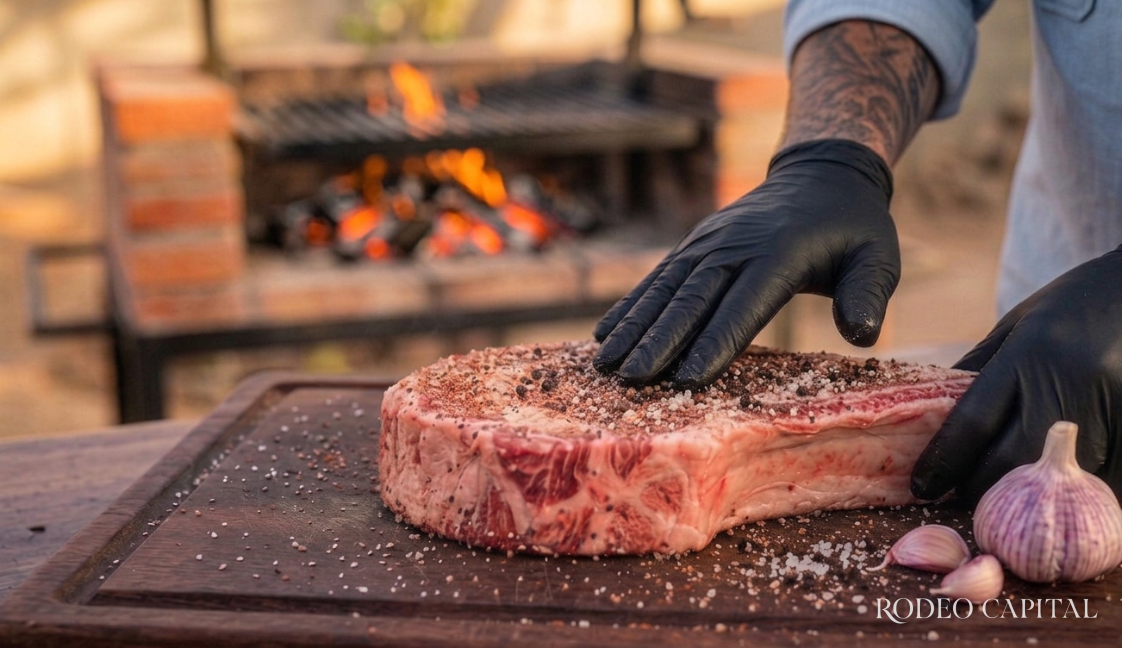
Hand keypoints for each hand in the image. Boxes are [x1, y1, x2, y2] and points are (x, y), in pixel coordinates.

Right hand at [592, 139, 899, 387]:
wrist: (820, 175)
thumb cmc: (854, 228)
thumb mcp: (878, 256)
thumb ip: (869, 294)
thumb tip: (863, 335)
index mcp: (779, 254)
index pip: (743, 306)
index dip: (715, 344)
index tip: (687, 380)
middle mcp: (734, 246)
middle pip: (692, 300)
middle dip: (659, 342)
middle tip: (631, 380)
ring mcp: (708, 243)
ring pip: (665, 289)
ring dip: (634, 327)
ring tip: (606, 364)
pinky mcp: (694, 245)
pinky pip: (657, 278)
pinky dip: (630, 305)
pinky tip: (606, 332)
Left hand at [912, 247, 1121, 503]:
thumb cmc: (1079, 305)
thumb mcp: (1021, 323)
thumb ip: (981, 368)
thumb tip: (934, 415)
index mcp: (1033, 353)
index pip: (974, 422)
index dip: (944, 461)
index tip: (922, 485)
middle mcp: (1072, 387)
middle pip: (1010, 463)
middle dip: (979, 488)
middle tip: (957, 498)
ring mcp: (1114, 415)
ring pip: (1057, 484)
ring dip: (1028, 500)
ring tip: (1006, 500)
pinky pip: (1103, 485)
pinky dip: (1076, 495)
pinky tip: (1060, 491)